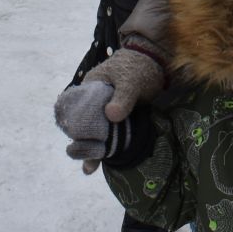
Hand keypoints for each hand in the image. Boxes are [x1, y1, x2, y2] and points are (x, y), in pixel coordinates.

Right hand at [55, 45, 165, 171]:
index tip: (83, 143)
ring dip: (94, 147)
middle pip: (84, 124)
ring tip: (90, 169)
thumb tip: (111, 115)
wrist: (156, 62)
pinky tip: (101, 161)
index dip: (79, 128)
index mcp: (90, 87)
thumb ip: (123, 97)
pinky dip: (108, 144)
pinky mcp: (118, 116)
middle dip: (85, 143)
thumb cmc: (139, 66)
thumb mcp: (131, 80)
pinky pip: (110, 132)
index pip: (77, 111)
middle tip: (88, 163)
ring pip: (97, 131)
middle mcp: (93, 100)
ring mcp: (105, 109)